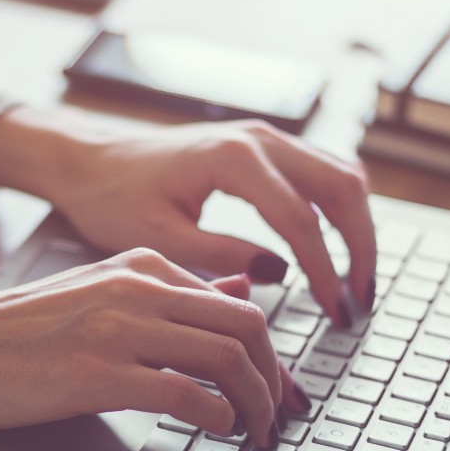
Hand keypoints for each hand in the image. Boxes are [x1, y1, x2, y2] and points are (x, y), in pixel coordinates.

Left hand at [0, 107, 376, 322]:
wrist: (89, 159)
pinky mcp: (262, 147)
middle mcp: (258, 138)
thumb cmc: (112, 197)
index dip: (325, 272)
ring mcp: (264, 137)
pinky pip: (321, 172)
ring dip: (356, 227)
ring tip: (354, 282)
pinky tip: (333, 251)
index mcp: (232, 158)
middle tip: (359, 300)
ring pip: (340, 175)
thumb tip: (279, 275)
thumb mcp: (160, 238)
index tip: (336, 313)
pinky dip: (337, 210)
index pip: (301, 220)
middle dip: (360, 246)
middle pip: (342, 187)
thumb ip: (221, 255)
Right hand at [0, 249, 304, 447]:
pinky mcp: (94, 373)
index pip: (239, 302)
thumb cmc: (14, 331)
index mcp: (141, 265)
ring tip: (254, 434)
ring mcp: (116, 329)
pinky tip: (217, 432)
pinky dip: (216, 417)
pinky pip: (184, 393)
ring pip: (226, 357)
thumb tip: (242, 290)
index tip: (278, 391)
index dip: (272, 354)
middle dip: (276, 380)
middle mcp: (136, 288)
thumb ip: (169, 294)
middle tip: (279, 418)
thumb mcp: (99, 294)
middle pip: (247, 326)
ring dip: (255, 404)